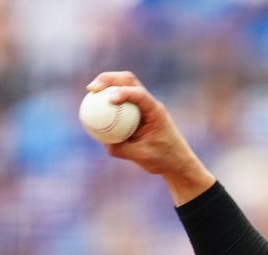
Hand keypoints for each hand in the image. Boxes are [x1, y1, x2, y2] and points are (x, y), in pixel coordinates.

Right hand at [85, 71, 215, 204]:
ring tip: (90, 91)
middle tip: (92, 88)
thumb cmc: (163, 159)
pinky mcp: (136, 113)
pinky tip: (93, 107)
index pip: (140, 95)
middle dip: (109, 79)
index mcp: (155, 111)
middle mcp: (149, 104)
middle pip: (128, 81)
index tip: (109, 99)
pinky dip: (107, 100)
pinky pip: (120, 103)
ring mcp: (143, 107)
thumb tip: (104, 141)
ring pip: (124, 87)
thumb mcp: (142, 157)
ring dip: (107, 84)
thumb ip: (122, 149)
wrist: (177, 162)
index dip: (124, 92)